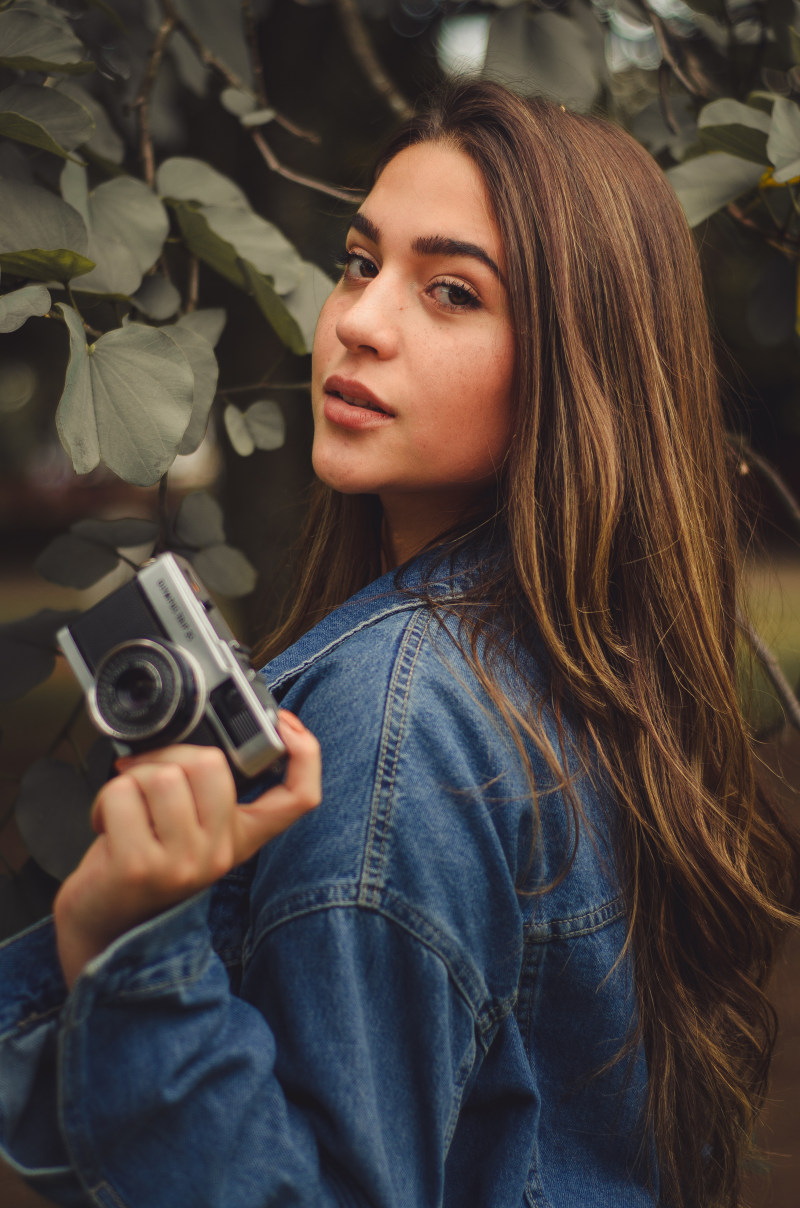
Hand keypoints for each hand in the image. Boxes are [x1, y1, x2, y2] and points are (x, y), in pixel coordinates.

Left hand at [53, 711, 319, 988]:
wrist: (108, 926)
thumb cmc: (146, 866)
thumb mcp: (196, 833)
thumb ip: (210, 794)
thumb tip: (201, 732)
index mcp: (241, 837)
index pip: (300, 797)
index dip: (305, 754)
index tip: (287, 725)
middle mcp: (219, 852)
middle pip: (211, 763)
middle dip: (169, 756)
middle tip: (149, 778)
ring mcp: (182, 862)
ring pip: (163, 776)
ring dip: (132, 779)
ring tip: (129, 808)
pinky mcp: (138, 866)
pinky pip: (122, 795)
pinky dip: (106, 800)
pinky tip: (109, 825)